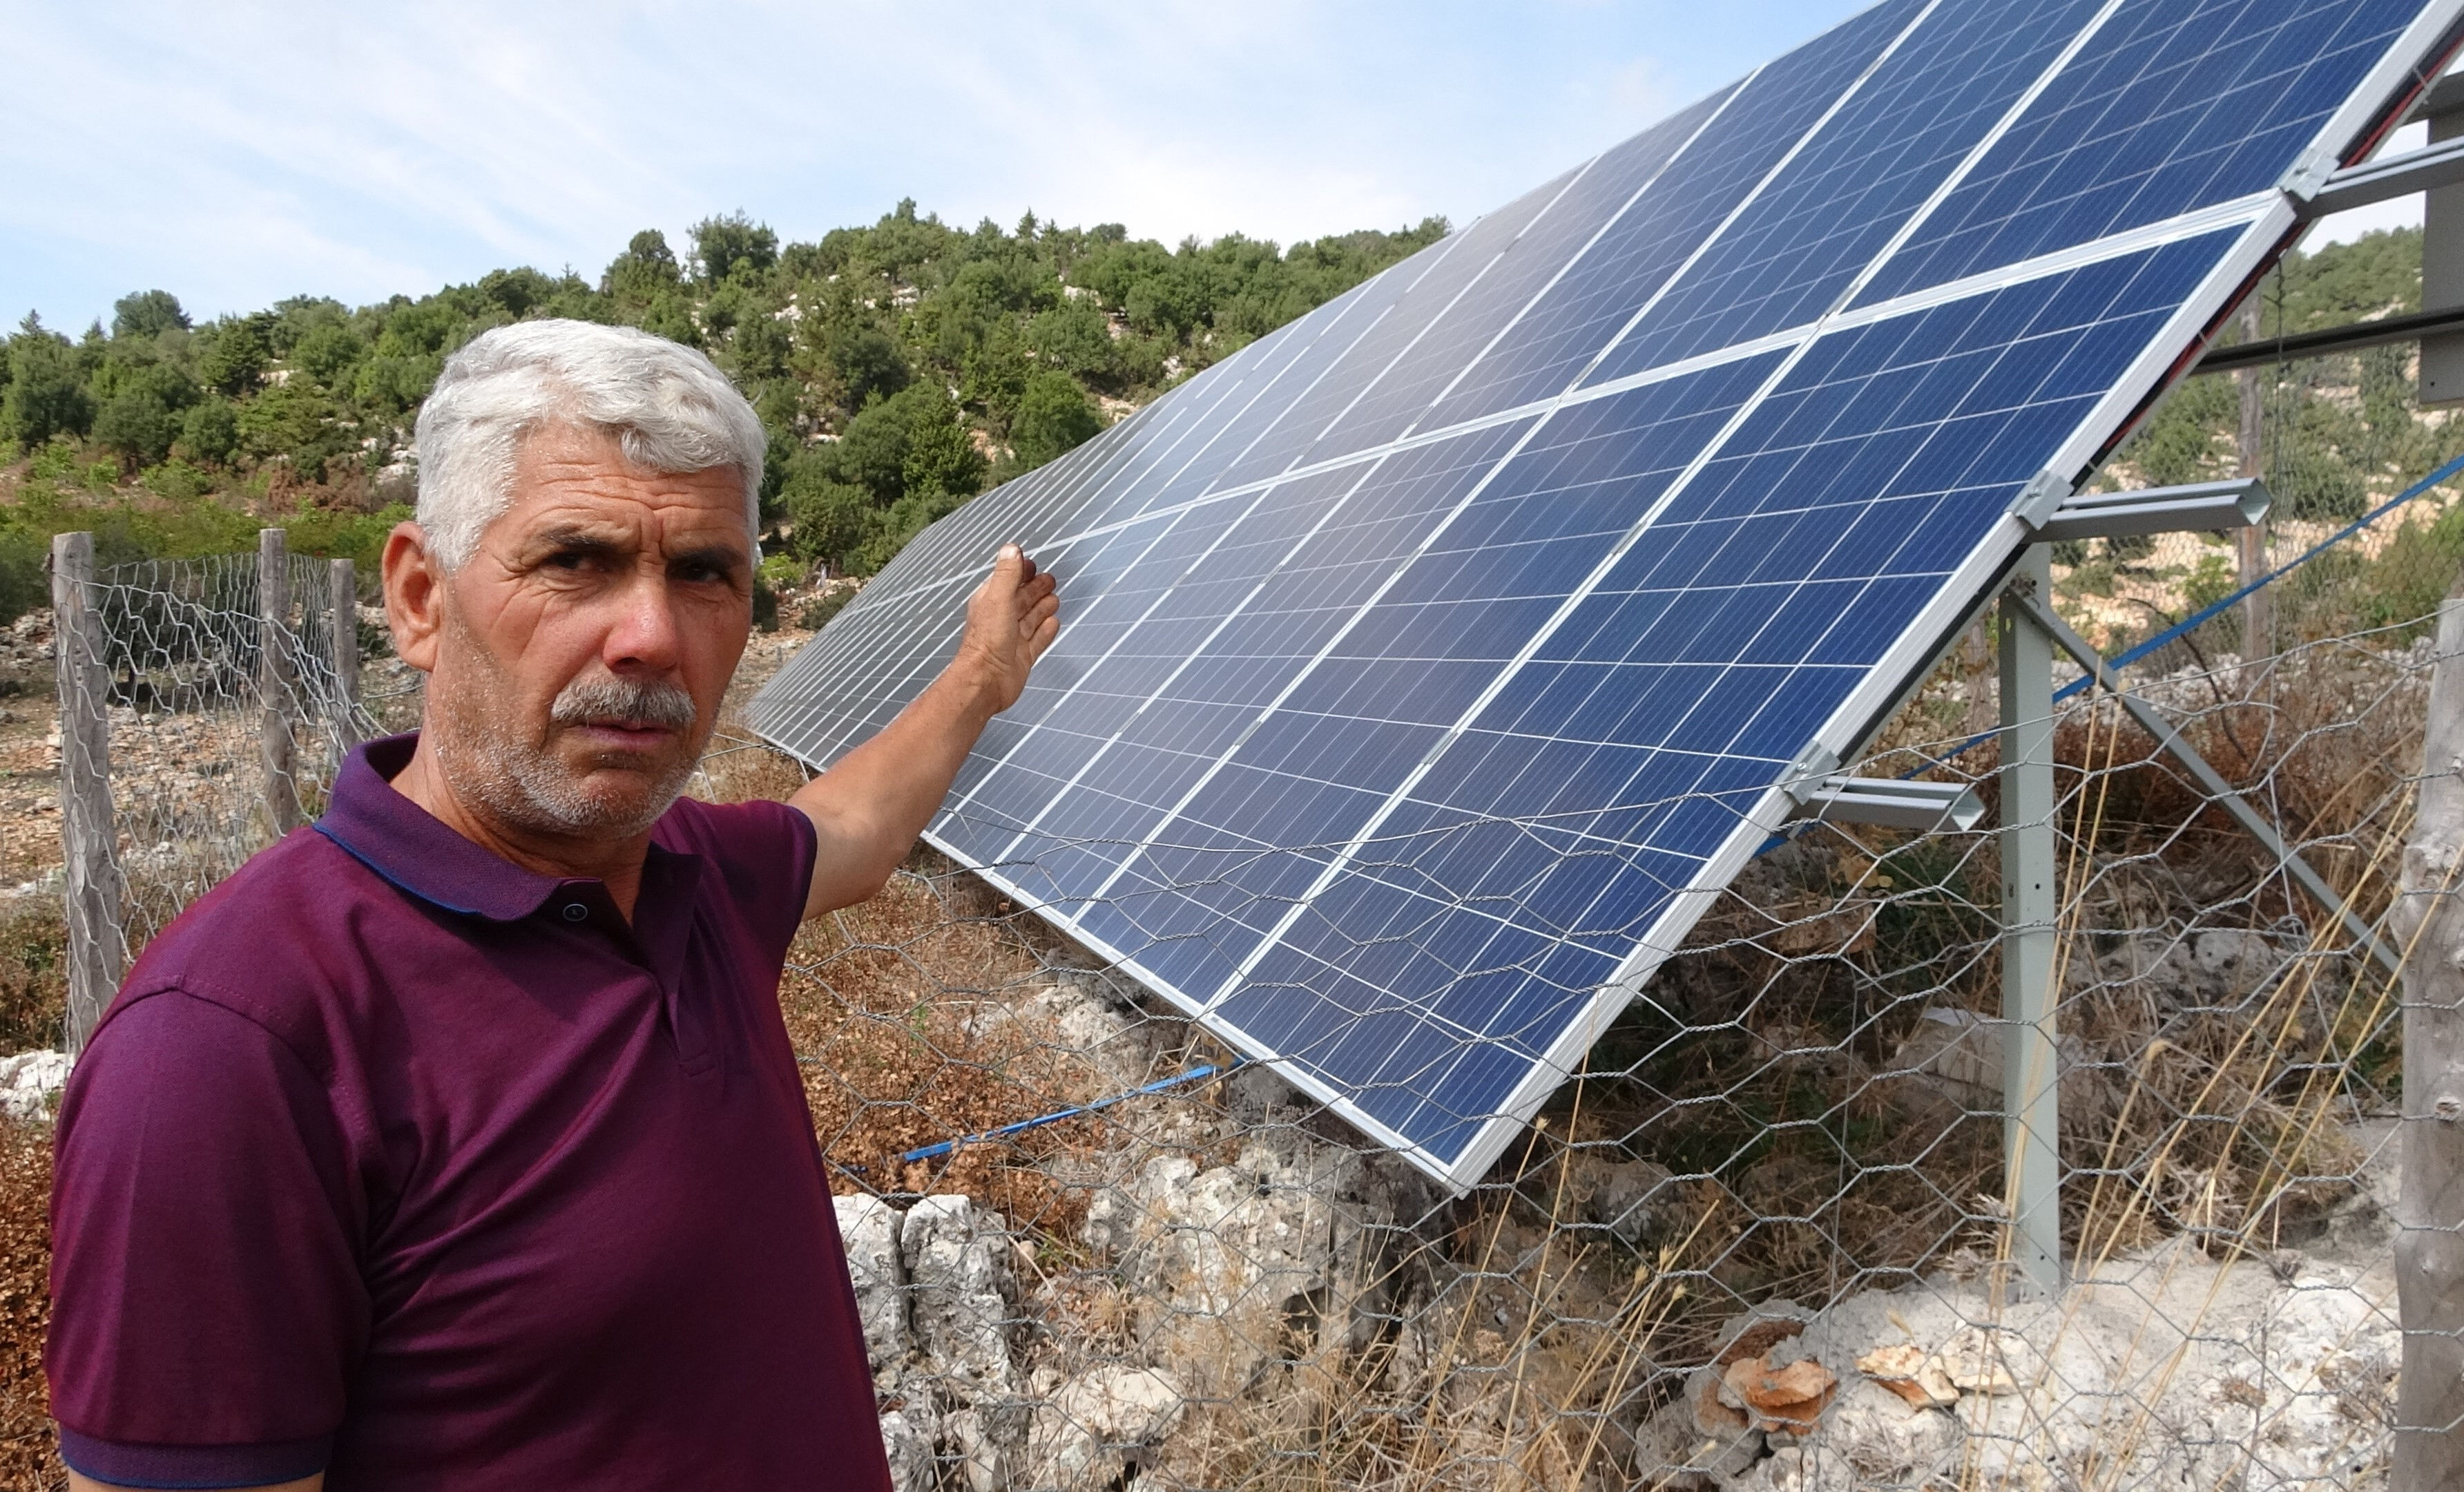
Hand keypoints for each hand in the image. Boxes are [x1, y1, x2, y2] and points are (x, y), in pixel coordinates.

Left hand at [953, 543, 1058, 715]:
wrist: (986, 682)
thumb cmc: (986, 643)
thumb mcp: (998, 598)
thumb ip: (1007, 574)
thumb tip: (1011, 549)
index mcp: (990, 602)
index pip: (1007, 581)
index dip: (1019, 571)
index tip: (1031, 563)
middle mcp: (1000, 619)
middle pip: (1022, 599)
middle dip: (1035, 588)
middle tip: (1049, 579)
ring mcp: (1012, 639)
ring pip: (1031, 618)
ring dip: (1043, 607)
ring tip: (1053, 598)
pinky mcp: (1023, 657)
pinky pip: (1038, 640)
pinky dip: (1046, 631)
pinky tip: (1053, 624)